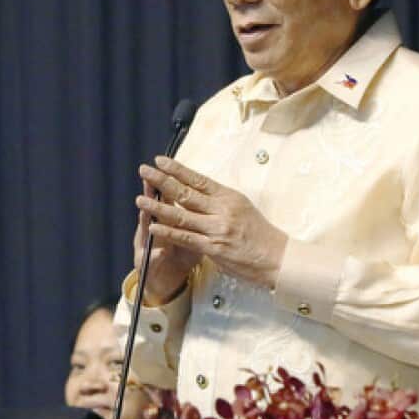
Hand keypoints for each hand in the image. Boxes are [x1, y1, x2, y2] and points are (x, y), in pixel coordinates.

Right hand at [133, 175, 200, 306]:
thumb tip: (201, 194)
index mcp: (165, 220)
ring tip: (145, 210)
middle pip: (154, 207)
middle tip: (148, 178)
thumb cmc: (179, 255)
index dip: (166, 182)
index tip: (165, 166)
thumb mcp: (186, 233)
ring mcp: (147, 246)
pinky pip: (151, 260)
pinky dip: (155, 257)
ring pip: (146, 230)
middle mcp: (152, 229)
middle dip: (151, 193)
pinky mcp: (146, 265)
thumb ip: (188, 215)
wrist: (163, 281)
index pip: (167, 198)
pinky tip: (160, 253)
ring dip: (147, 220)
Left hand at [136, 156, 287, 288]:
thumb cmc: (260, 234)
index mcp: (228, 197)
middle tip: (144, 169)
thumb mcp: (242, 208)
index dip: (177, 169)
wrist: (277, 258)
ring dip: (158, 206)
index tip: (160, 160)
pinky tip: (152, 226)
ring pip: (181, 214)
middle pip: (185, 192)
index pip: (198, 179)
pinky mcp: (213, 247)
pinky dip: (167, 231)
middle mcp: (222, 209)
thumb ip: (220, 201)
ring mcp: (217, 229)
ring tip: (140, 198)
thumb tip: (198, 191)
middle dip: (162, 180)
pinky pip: (185, 237)